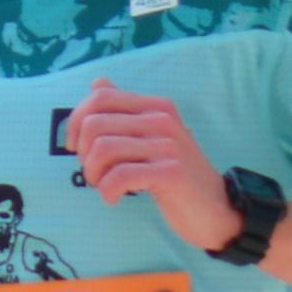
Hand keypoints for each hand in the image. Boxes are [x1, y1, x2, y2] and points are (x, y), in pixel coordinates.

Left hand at [64, 79, 233, 252]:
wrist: (216, 209)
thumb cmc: (176, 176)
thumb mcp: (152, 137)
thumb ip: (126, 111)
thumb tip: (98, 83)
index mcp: (155, 106)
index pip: (100, 97)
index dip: (76, 121)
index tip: (76, 147)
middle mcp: (162, 119)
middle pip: (94, 124)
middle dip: (84, 154)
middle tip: (95, 173)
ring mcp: (168, 145)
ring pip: (102, 149)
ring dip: (93, 174)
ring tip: (104, 186)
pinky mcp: (170, 173)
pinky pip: (119, 176)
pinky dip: (107, 191)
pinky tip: (114, 198)